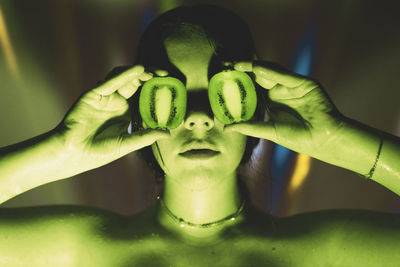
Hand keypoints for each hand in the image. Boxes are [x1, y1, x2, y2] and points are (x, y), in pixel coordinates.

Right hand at [56, 65, 170, 171]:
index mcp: (126, 112)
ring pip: (123, 78)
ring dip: (138, 73)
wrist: (74, 154)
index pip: (144, 96)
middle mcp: (117, 102)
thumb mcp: (127, 144)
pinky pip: (110, 82)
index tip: (171, 87)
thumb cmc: (98, 152)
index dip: (156, 89)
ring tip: (153, 73)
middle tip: (166, 74)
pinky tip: (138, 70)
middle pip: (136, 83)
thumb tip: (168, 133)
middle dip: (150, 76)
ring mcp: (105, 97)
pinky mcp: (93, 95)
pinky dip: (124, 75)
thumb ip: (146, 137)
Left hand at [224, 61, 346, 160]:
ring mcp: (292, 86)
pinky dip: (271, 71)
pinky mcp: (304, 84)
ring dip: (255, 67)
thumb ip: (249, 127)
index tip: (224, 77)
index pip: (253, 88)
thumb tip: (226, 127)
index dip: (240, 82)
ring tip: (238, 64)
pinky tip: (256, 68)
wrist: (322, 139)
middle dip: (244, 70)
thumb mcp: (269, 130)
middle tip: (227, 65)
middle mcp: (281, 91)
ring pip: (271, 73)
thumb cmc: (298, 138)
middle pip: (260, 77)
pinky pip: (285, 76)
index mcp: (272, 101)